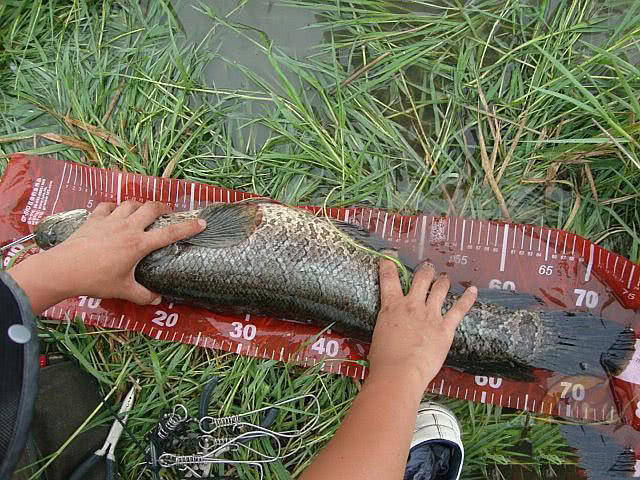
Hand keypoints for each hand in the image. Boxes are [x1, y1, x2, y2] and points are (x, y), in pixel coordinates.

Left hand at [8, 201, 204, 312]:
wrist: (64, 269)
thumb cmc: (96, 280)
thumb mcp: (123, 290)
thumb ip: (143, 295)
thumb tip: (157, 300)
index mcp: (139, 244)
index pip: (170, 233)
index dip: (188, 227)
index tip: (201, 222)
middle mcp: (128, 228)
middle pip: (151, 208)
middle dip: (163, 207)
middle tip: (167, 212)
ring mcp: (110, 221)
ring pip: (130, 203)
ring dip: (139, 205)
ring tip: (141, 211)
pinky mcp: (94, 219)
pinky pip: (107, 206)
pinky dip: (113, 207)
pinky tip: (114, 213)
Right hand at [367, 255, 476, 390]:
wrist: (400, 372)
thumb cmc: (383, 360)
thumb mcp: (379, 336)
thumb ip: (387, 327)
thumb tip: (390, 332)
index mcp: (391, 307)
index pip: (389, 279)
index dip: (388, 265)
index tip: (388, 258)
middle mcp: (412, 305)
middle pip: (421, 279)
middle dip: (425, 271)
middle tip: (428, 268)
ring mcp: (430, 314)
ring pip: (440, 288)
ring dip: (443, 280)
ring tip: (444, 277)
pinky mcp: (445, 327)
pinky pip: (459, 309)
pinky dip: (467, 298)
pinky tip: (472, 290)